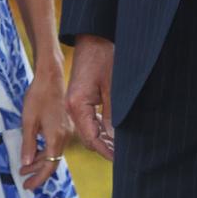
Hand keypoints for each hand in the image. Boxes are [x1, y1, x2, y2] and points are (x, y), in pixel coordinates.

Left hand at [20, 64, 72, 190]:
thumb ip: (28, 144)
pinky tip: (34, 152)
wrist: (50, 78)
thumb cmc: (38, 97)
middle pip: (53, 162)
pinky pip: (56, 144)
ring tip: (25, 167)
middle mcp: (65, 137)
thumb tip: (26, 162)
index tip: (28, 186)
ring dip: (40, 161)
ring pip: (54, 153)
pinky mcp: (64, 126)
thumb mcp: (28, 121)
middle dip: (37, 172)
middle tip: (24, 179)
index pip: (49, 166)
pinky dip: (45, 151)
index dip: (38, 178)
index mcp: (56, 138)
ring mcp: (66, 131)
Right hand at [66, 35, 115, 160]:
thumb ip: (113, 115)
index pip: (91, 138)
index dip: (105, 151)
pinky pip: (89, 119)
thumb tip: (116, 139)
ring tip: (121, 148)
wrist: (93, 38)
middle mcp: (72, 107)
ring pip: (88, 129)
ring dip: (104, 139)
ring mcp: (74, 103)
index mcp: (77, 105)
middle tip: (124, 156)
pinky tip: (113, 133)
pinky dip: (100, 128)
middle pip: (88, 137)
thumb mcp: (113, 89)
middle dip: (105, 148)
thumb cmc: (104, 58)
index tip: (119, 160)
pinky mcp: (79, 99)